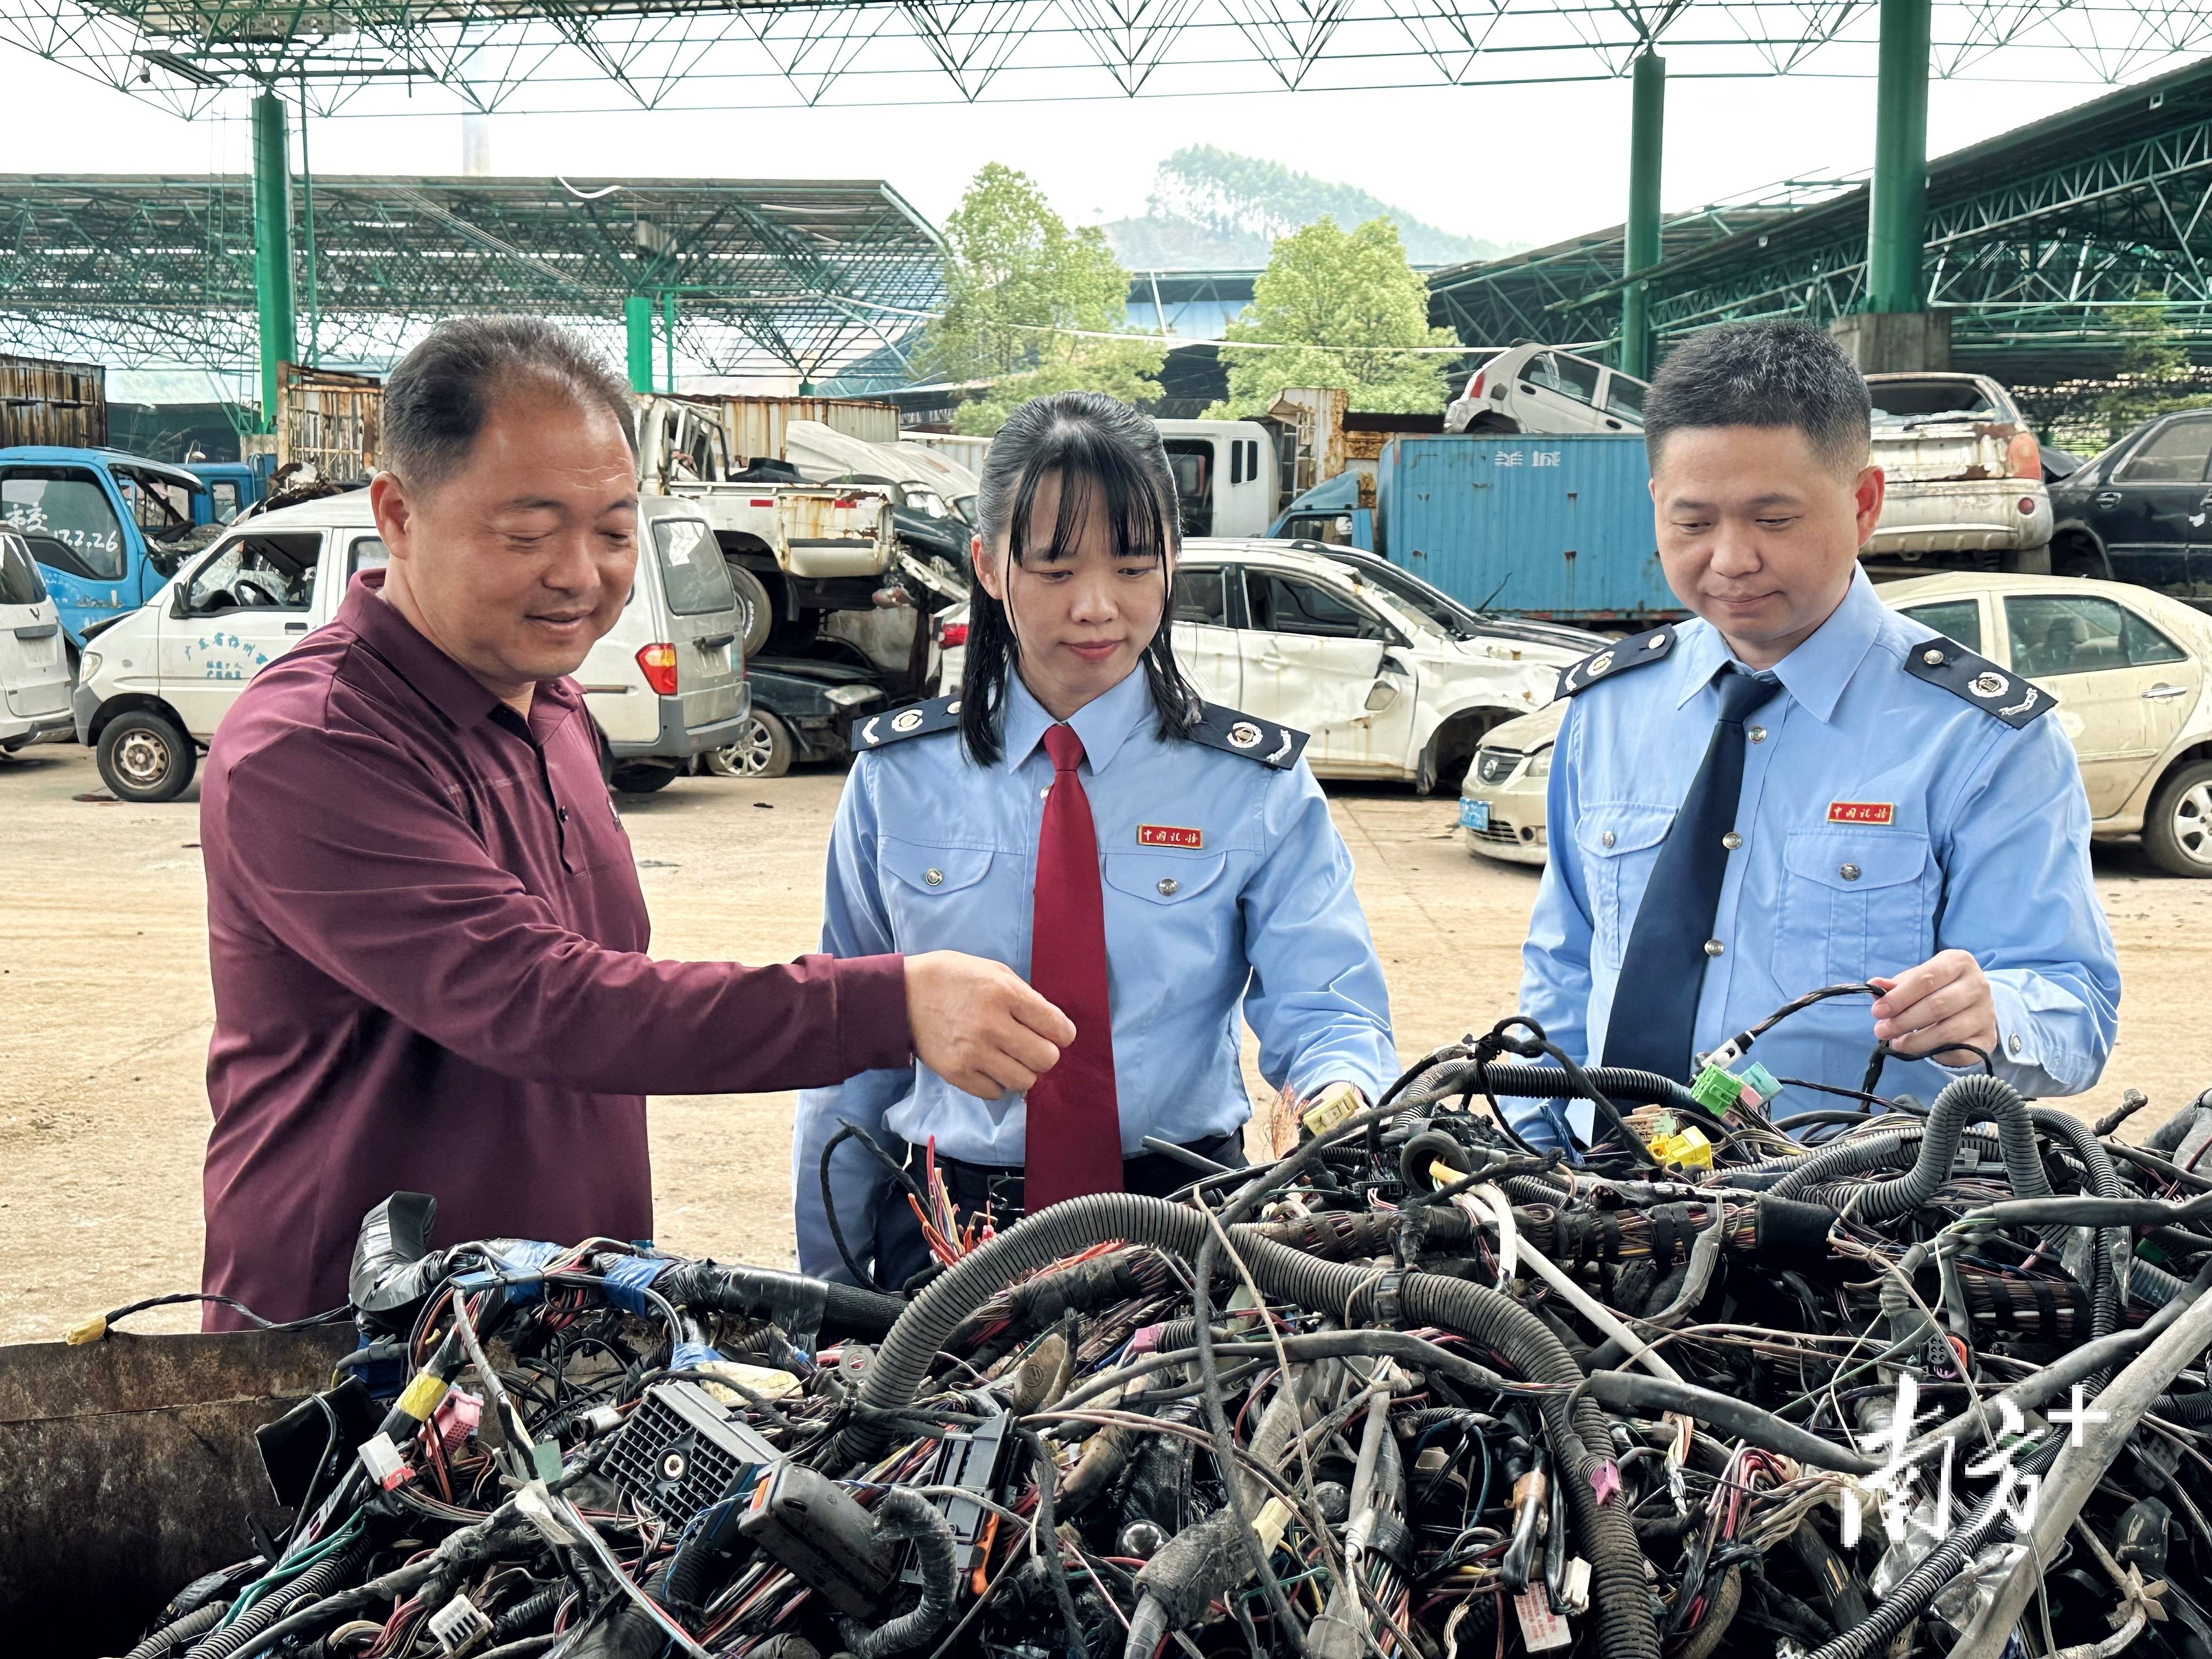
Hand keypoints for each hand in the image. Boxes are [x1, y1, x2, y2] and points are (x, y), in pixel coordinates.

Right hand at [904, 951, 1075, 1098]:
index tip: (1055, 1033)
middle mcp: (992, 1025)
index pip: (1059, 1029)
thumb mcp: (994, 971)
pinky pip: (996, 1093)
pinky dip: (997, 1083)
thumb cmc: (953, 978)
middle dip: (1044, 1053)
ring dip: (1022, 1071)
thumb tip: (1053, 1026)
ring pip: (1025, 1081)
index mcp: (1005, 993)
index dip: (1062, 1033)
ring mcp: (973, 1053)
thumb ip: (1026, 997)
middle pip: (1046, 1059)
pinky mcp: (957, 1073)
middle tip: (1030, 1046)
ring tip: (1009, 1057)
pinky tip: (988, 1065)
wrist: (901, 995)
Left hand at [1869, 950, 1998, 1064]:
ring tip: (1897, 1043)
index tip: (1877, 1011)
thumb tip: (1874, 985)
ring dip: (1917, 1041)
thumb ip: (1897, 985)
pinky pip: (1961, 1052)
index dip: (1899, 997)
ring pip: (1949, 1032)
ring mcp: (1987, 1013)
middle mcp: (1978, 985)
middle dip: (1904, 1021)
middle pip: (1938, 1006)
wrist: (1972, 1003)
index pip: (1927, 979)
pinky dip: (1938, 1055)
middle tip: (1881, 1031)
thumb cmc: (1938, 987)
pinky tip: (1922, 1051)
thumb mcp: (1918, 978)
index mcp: (1959, 962)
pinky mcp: (1989, 1038)